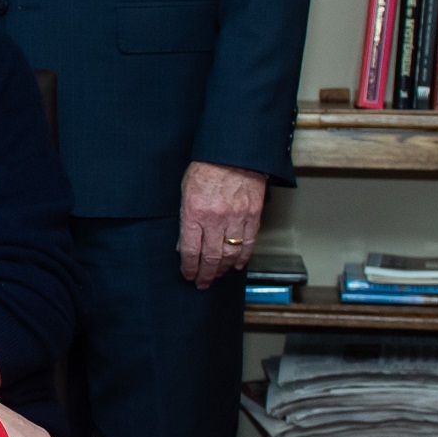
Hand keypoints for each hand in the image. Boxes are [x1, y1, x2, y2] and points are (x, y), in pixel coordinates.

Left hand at [176, 160, 269, 287]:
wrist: (233, 153)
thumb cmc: (206, 169)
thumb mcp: (185, 192)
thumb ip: (186, 218)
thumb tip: (184, 244)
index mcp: (194, 212)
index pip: (189, 250)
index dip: (189, 267)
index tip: (188, 275)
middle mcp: (215, 219)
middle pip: (210, 257)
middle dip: (205, 274)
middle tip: (202, 283)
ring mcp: (236, 218)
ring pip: (230, 253)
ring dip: (222, 269)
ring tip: (217, 275)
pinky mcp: (253, 215)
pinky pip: (248, 243)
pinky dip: (242, 257)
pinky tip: (236, 265)